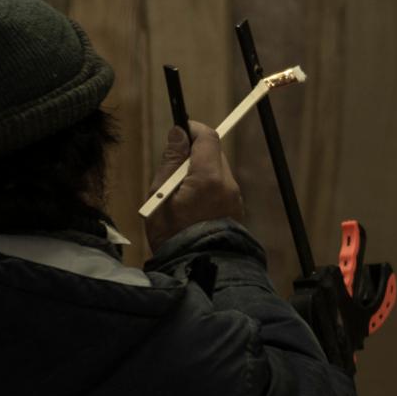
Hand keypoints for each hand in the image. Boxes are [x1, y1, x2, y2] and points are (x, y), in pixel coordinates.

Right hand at [147, 122, 243, 239]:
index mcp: (208, 177)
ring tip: (180, 191)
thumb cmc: (171, 233)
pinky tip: (192, 204)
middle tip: (174, 166)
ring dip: (200, 171)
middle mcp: (227, 183)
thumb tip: (179, 133)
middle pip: (214, 153)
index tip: (180, 132)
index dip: (194, 129)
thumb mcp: (160, 194)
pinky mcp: (235, 208)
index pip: (208, 137)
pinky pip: (222, 187)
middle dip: (195, 153)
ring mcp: (234, 197)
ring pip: (218, 170)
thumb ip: (171, 160)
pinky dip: (208, 187)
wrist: (195, 266)